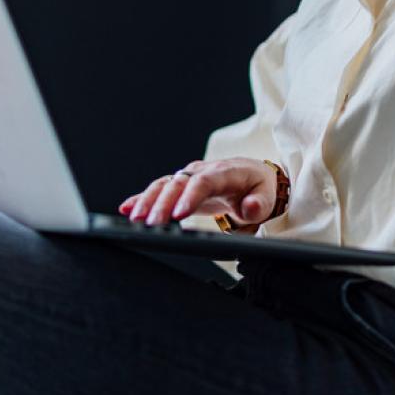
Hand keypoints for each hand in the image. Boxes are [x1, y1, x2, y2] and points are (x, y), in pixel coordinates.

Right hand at [119, 157, 274, 226]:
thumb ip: (260, 203)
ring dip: (148, 201)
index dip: (189, 197)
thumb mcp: (268, 196)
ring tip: (134, 218)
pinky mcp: (181, 187)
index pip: (204, 182)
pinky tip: (127, 208)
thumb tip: (250, 207)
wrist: (253, 177)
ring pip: (164, 185)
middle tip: (149, 222)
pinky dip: (142, 198)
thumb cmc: (259, 187)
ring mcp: (189, 177)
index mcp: (225, 172)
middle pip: (178, 184)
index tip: (178, 215)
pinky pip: (159, 190)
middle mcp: (202, 171)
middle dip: (162, 203)